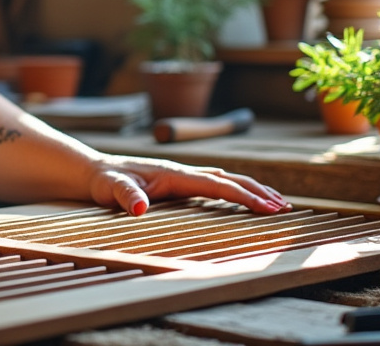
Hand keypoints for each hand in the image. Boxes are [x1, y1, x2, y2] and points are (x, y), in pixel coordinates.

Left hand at [85, 155, 290, 215]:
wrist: (94, 170)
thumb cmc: (103, 182)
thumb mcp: (110, 189)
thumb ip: (125, 196)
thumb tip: (140, 207)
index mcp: (175, 174)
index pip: (217, 184)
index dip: (243, 195)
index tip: (268, 207)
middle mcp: (183, 171)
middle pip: (229, 178)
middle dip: (257, 192)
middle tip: (285, 208)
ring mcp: (182, 175)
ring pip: (224, 179)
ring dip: (251, 189)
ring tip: (277, 203)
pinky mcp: (179, 181)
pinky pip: (214, 184)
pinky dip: (235, 189)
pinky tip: (245, 199)